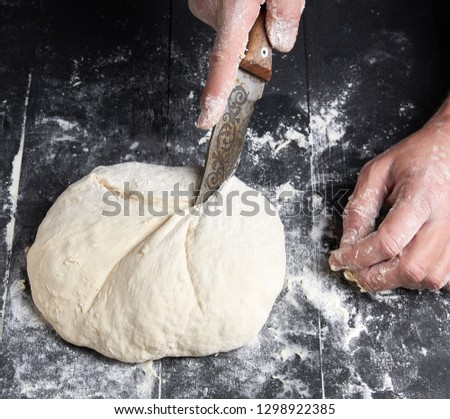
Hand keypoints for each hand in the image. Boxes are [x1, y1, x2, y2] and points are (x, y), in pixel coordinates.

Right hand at [189, 0, 304, 129]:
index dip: (216, 93)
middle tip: (269, 7)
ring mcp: (204, 4)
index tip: (208, 118)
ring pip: (231, 29)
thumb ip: (285, 12)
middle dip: (255, 36)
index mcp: (233, 7)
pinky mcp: (202, 0)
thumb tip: (280, 43)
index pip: (223, 62)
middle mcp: (212, 9)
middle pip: (236, 45)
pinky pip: (223, 16)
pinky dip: (237, 10)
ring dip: (247, 19)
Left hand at [329, 97, 449, 291]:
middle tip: (356, 273)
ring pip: (429, 278)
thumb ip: (360, 206)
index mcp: (422, 197)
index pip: (387, 241)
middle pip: (410, 268)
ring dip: (398, 281)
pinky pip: (446, 277)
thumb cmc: (417, 156)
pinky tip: (405, 265)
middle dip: (376, 278)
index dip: (358, 256)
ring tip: (378, 269)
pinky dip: (422, 279)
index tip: (338, 259)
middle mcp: (446, 219)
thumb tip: (348, 242)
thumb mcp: (378, 172)